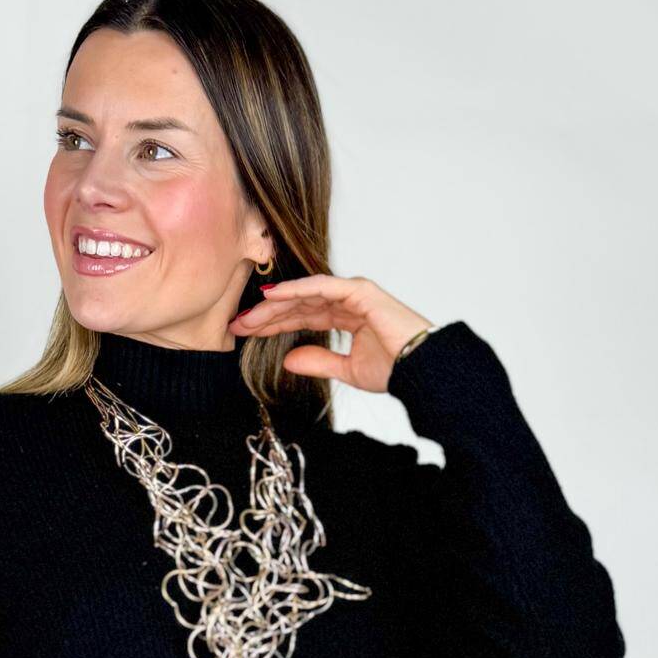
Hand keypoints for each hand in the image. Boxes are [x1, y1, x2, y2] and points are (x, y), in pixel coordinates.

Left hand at [228, 274, 433, 394]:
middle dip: (266, 314)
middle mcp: (347, 300)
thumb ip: (318, 361)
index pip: (300, 316)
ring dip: (274, 304)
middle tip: (237, 324)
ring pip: (304, 294)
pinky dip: (295, 290)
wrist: (420, 370)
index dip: (272, 323)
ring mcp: (353, 292)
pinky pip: (321, 287)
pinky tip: (272, 297)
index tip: (245, 332)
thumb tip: (289, 360)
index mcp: (345, 316)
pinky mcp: (359, 291)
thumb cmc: (395, 369)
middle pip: (297, 304)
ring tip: (248, 315)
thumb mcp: (347, 370)